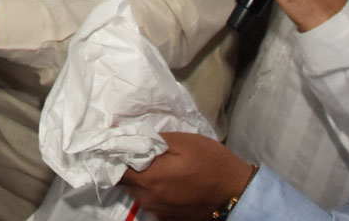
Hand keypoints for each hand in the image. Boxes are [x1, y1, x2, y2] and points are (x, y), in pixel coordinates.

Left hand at [118, 133, 254, 220]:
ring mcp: (159, 212)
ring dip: (140, 178)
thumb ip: (150, 140)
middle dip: (126, 165)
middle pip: (125, 181)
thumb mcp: (182, 141)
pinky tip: (166, 178)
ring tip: (153, 163)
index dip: (112, 154)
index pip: (116, 169)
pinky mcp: (168, 218)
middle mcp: (149, 200)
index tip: (112, 142)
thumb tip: (125, 135)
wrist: (236, 192)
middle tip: (136, 149)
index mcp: (149, 179)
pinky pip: (151, 200)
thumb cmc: (210, 162)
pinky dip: (153, 189)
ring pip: (137, 191)